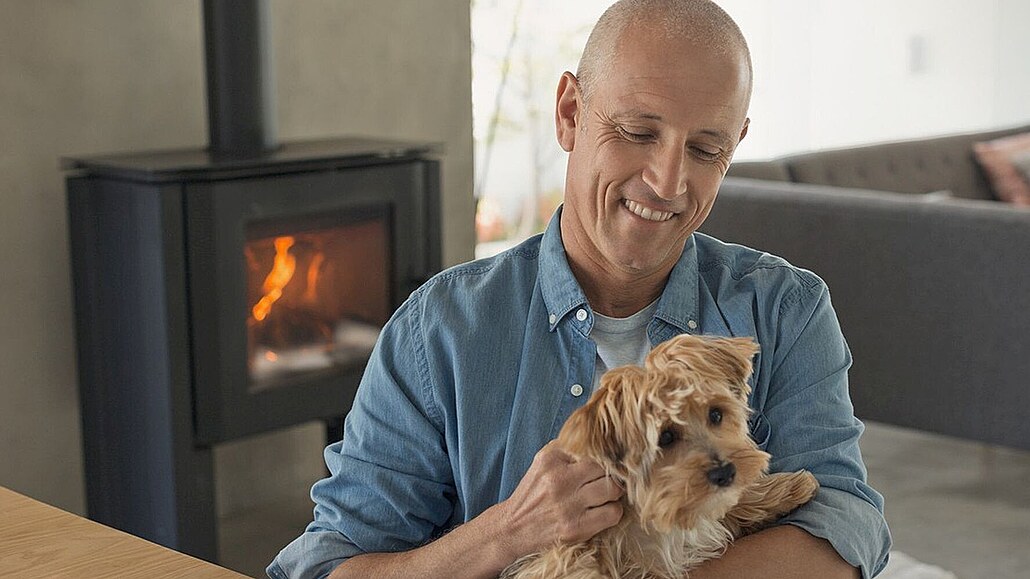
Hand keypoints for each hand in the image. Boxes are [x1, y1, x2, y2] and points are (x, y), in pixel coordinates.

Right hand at [494, 441, 623, 558]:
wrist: (513, 528)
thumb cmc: (533, 494)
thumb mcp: (541, 464)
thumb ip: (565, 450)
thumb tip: (598, 441)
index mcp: (551, 459)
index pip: (591, 449)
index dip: (601, 457)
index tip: (604, 463)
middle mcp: (559, 480)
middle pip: (604, 468)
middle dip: (610, 474)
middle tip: (607, 480)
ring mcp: (568, 505)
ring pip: (613, 489)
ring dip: (614, 493)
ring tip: (606, 496)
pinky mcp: (575, 528)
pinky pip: (612, 513)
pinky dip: (613, 511)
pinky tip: (603, 511)